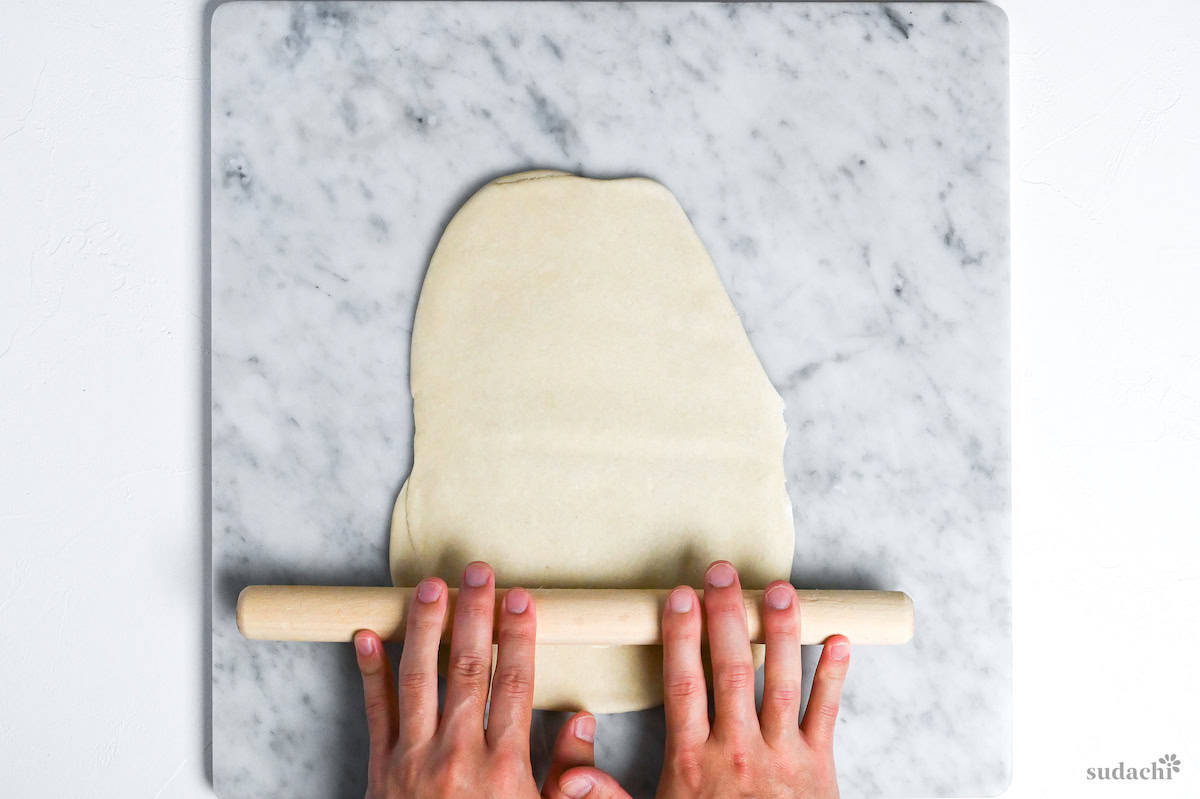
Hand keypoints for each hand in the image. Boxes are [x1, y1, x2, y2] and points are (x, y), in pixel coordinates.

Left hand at [353, 561, 604, 798]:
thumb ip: (569, 775)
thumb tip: (581, 719)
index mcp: (503, 769)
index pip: (513, 685)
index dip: (517, 636)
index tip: (520, 598)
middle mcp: (456, 757)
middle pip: (465, 670)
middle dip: (472, 614)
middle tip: (477, 572)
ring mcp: (413, 761)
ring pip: (418, 680)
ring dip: (424, 629)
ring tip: (429, 587)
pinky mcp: (381, 771)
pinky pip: (375, 713)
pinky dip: (369, 672)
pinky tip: (368, 634)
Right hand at [552, 561, 850, 798]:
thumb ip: (609, 798)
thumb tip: (570, 776)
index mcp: (693, 762)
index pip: (684, 684)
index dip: (680, 636)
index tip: (678, 596)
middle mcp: (737, 751)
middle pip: (731, 670)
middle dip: (726, 615)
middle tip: (723, 572)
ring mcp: (781, 756)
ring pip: (781, 681)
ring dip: (782, 632)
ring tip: (779, 589)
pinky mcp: (818, 768)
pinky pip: (826, 714)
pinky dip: (834, 676)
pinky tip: (839, 638)